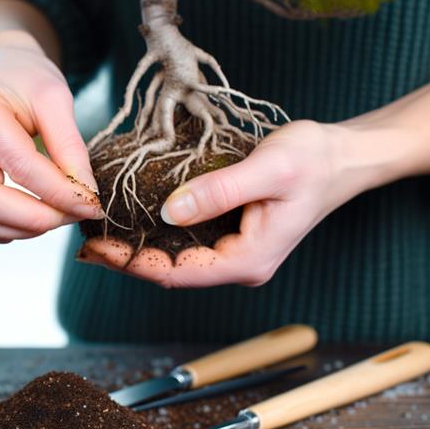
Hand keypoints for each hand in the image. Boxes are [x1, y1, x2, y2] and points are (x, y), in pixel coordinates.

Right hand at [0, 33, 102, 242]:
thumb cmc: (25, 80)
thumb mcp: (54, 97)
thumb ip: (70, 146)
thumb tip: (85, 194)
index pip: (19, 166)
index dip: (60, 192)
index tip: (92, 203)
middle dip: (37, 219)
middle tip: (74, 216)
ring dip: (21, 229)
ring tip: (56, 215)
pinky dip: (2, 230)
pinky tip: (29, 217)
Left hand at [79, 120, 360, 286]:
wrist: (346, 155)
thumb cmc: (314, 160)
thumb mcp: (268, 170)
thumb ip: (219, 191)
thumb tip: (168, 212)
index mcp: (247, 261)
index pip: (177, 273)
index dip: (131, 263)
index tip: (95, 246)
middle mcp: (239, 264)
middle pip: (170, 270)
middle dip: (126, 257)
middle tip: (83, 237)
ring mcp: (235, 251)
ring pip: (176, 256)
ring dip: (138, 245)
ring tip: (98, 228)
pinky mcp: (232, 234)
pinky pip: (186, 239)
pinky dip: (156, 230)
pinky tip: (131, 216)